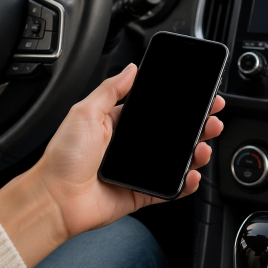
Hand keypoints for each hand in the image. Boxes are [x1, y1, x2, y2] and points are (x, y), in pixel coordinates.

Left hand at [0, 64, 224, 267]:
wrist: (55, 198)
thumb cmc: (63, 157)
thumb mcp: (85, 111)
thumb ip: (112, 89)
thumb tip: (132, 69)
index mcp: (118, 124)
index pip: (156, 111)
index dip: (179, 105)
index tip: (199, 98)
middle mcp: (131, 147)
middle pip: (173, 134)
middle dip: (197, 126)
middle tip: (212, 119)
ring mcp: (138, 171)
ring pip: (177, 160)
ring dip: (196, 152)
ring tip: (203, 146)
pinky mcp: (142, 194)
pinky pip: (171, 189)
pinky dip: (186, 183)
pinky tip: (193, 174)